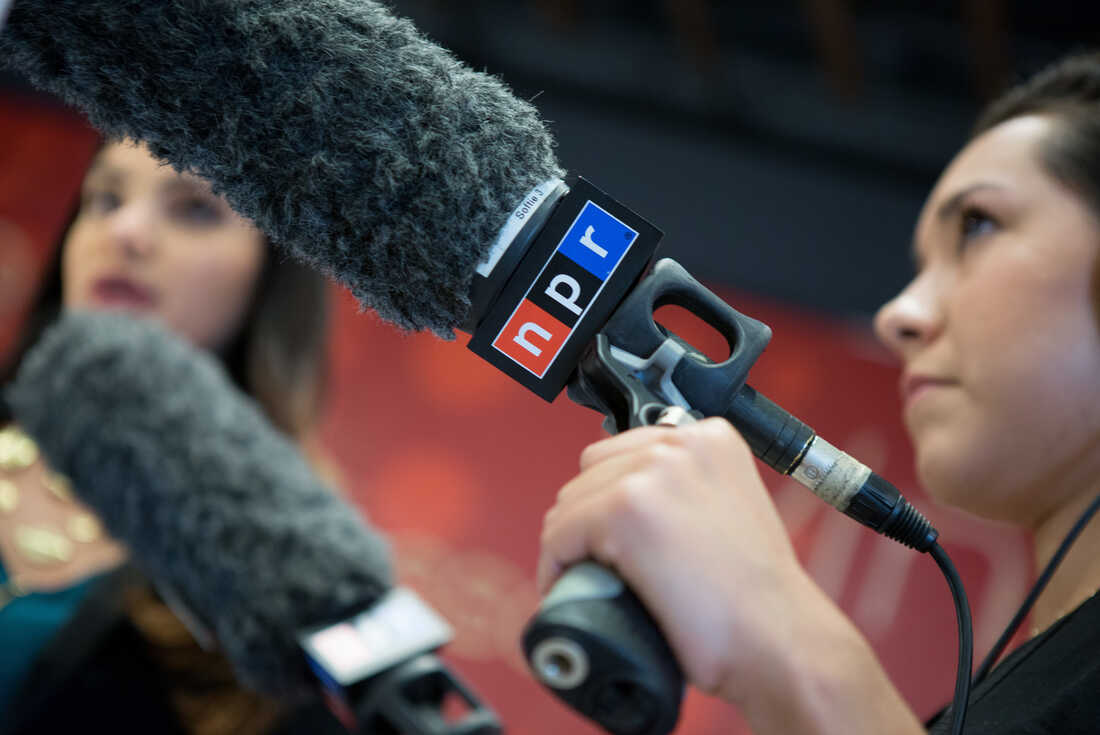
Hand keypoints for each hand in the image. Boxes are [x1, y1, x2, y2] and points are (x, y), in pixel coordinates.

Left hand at [537, 417, 819, 703]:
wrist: (781, 642)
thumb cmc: (756, 597)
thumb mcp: (729, 509)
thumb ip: (687, 489)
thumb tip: (632, 500)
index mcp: (711, 437)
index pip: (625, 452)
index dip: (611, 498)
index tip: (612, 537)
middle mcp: (682, 442)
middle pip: (592, 472)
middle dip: (589, 518)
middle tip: (601, 564)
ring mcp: (652, 472)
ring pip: (570, 503)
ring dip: (571, 543)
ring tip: (590, 579)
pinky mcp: (624, 510)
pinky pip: (559, 535)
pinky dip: (555, 567)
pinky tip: (570, 589)